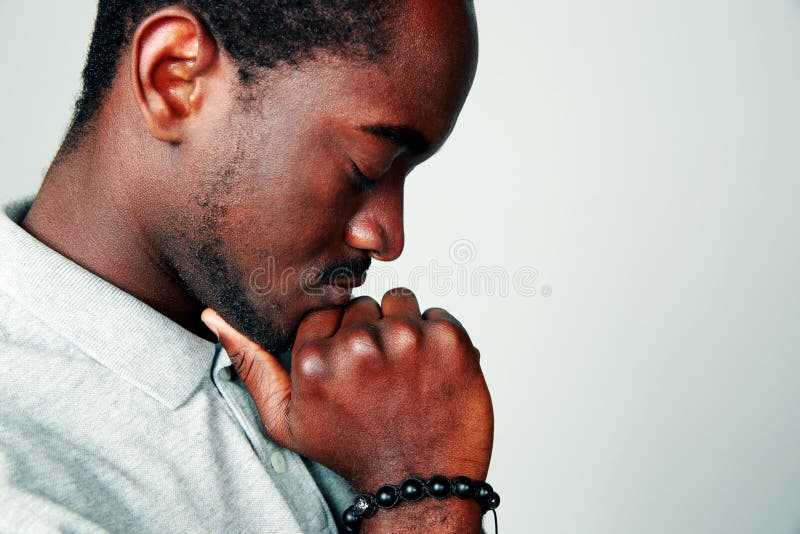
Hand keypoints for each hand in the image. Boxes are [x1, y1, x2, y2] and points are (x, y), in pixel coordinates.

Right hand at [201, 288, 493, 493]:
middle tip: (380, 376)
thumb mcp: (286, 420)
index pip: (327, 312)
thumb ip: (251, 364)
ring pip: (401, 303)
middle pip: (364, 306)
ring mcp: (407, 339)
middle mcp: (359, 343)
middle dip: (371, 334)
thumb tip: (214, 316)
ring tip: (405, 373)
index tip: (352, 368)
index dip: (340, 338)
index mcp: (315, 358)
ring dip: (404, 331)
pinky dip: (438, 340)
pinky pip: (438, 315)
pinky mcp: (448, 339)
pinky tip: (432, 374)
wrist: (420, 483)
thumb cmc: (353, 451)